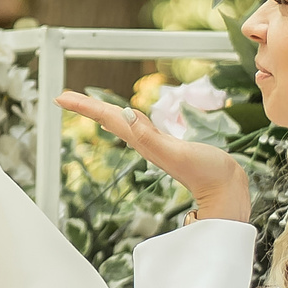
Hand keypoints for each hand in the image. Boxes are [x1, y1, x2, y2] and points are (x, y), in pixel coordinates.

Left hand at [56, 91, 251, 221]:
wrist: (226, 190)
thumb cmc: (207, 173)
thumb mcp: (177, 152)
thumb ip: (151, 137)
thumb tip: (125, 116)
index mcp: (142, 140)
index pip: (108, 117)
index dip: (84, 106)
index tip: (60, 97)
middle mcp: (144, 142)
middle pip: (108, 119)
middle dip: (86, 107)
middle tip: (63, 97)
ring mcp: (155, 144)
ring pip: (121, 123)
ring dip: (102, 112)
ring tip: (86, 103)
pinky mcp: (168, 145)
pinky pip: (140, 127)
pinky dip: (127, 118)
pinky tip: (127, 117)